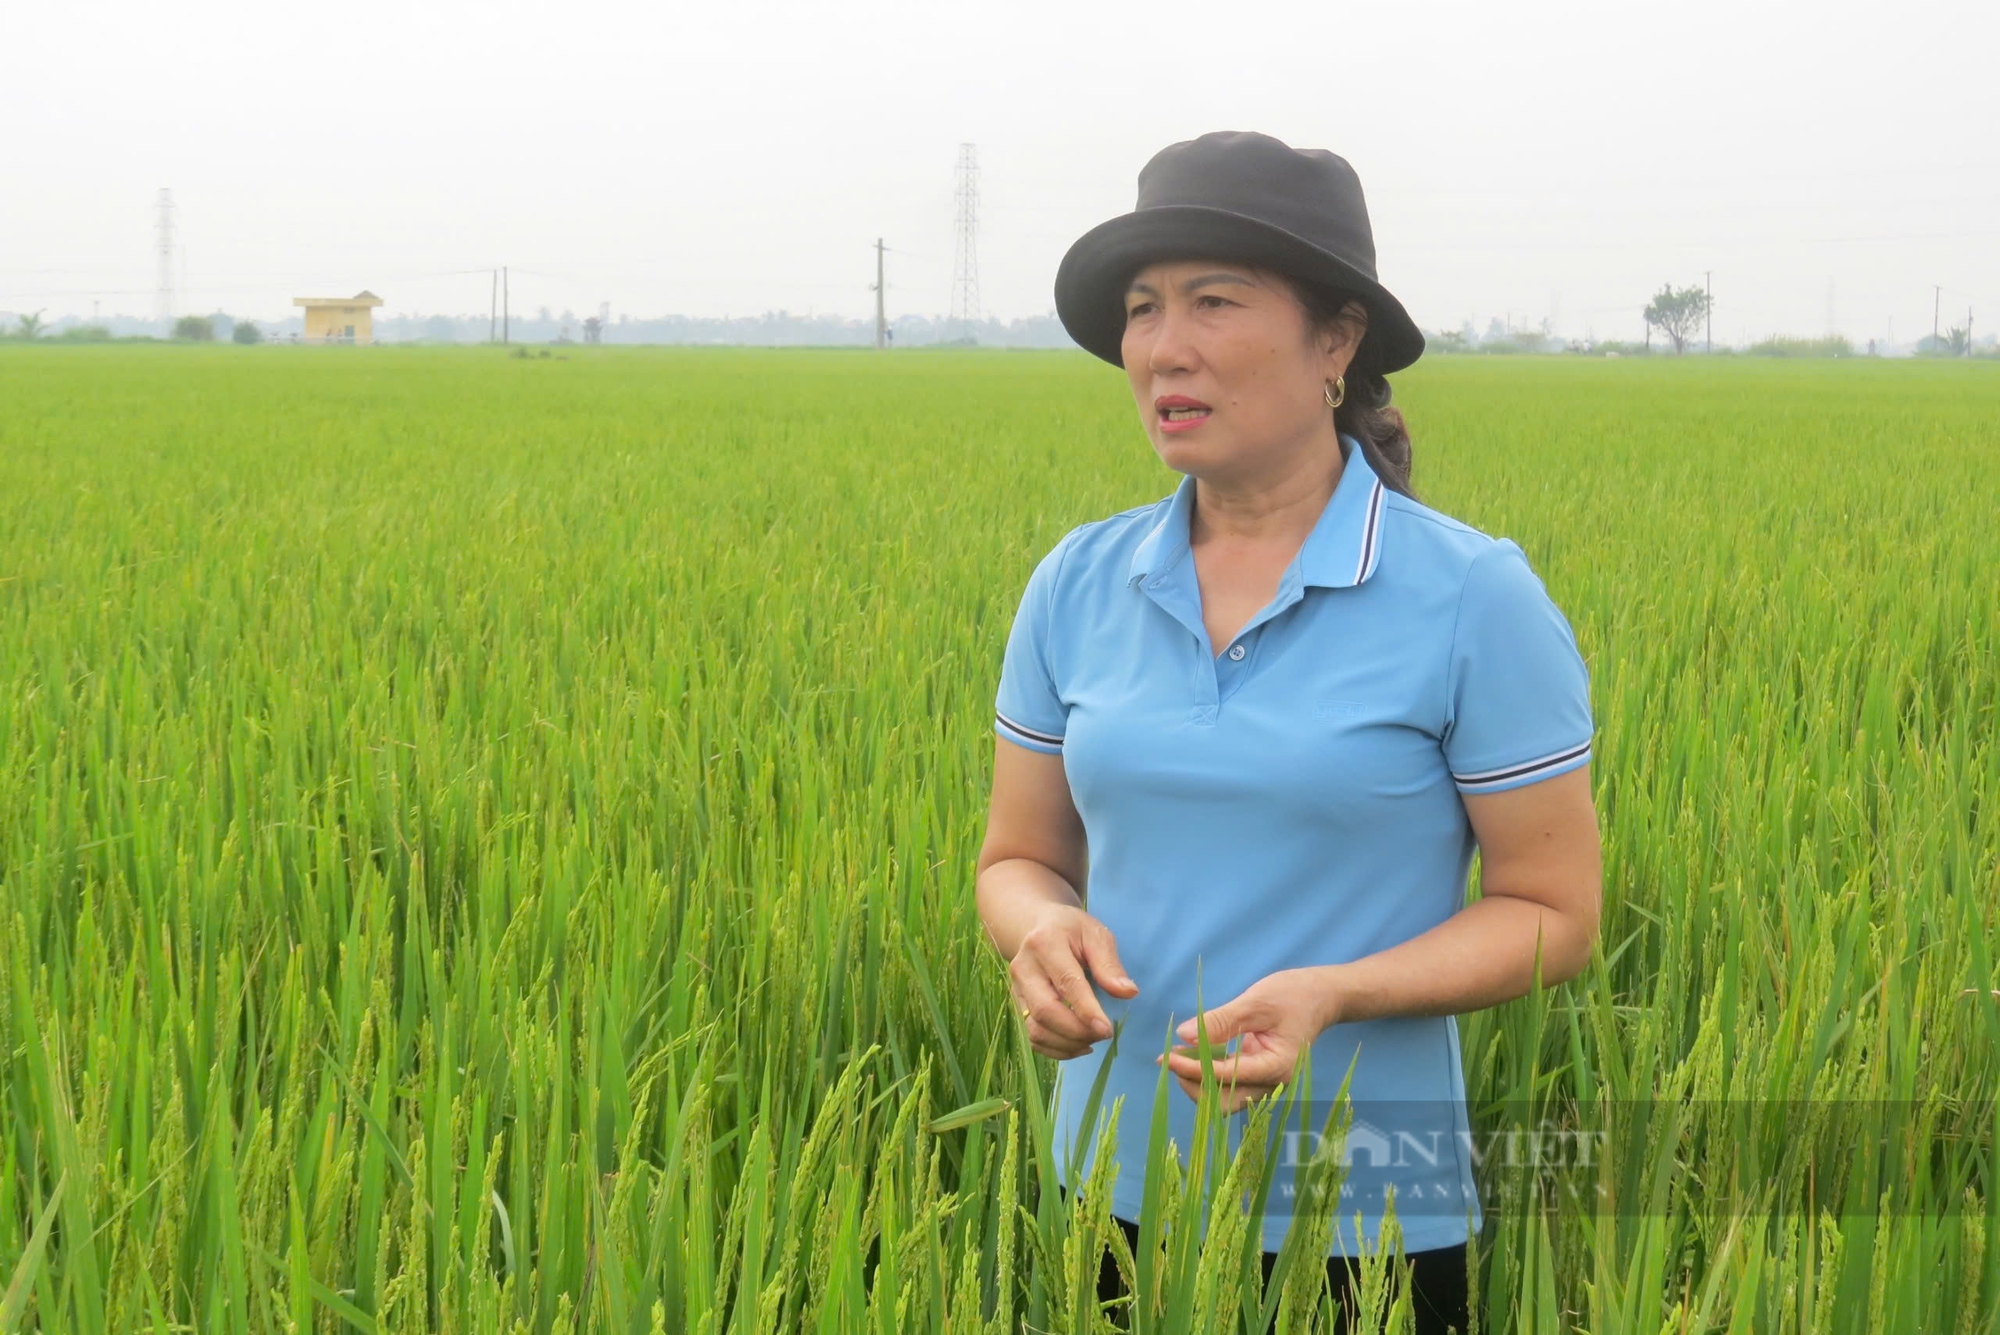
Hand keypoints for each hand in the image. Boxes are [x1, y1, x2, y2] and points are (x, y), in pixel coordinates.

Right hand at [1010, 906, 1139, 1059]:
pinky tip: (1078, 1044)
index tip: (1107, 1030)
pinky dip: (1056, 1049)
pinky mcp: (1017, 1005)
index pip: (1066, 983)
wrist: (1037, 927)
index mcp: (1045, 944)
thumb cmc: (1072, 930)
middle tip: (1103, 1035)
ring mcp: (1016, 989)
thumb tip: (1128, 993)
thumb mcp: (1095, 935)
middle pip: (1045, 1011)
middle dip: (1076, 1032)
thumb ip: (1109, 964)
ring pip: (1035, 1029)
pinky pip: (1031, 1037)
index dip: (1086, 1011)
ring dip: (1066, 1044)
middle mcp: (1024, 968)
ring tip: (1092, 1041)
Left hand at [1157, 968, 1337, 1112]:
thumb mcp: (1257, 1003)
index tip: (1167, 1058)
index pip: (1226, 1077)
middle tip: (1170, 1059)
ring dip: (1199, 1082)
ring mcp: (1266, 1083)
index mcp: (1276, 1068)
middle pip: (1224, 1102)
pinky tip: (1192, 1056)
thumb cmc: (1294, 995)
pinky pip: (1230, 1085)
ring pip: (1224, 1098)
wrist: (1322, 997)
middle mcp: (1272, 1084)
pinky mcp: (1259, 1076)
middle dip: (1193, 1084)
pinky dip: (1208, 1074)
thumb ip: (1222, 1021)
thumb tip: (1184, 1036)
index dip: (1193, 1070)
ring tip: (1177, 1056)